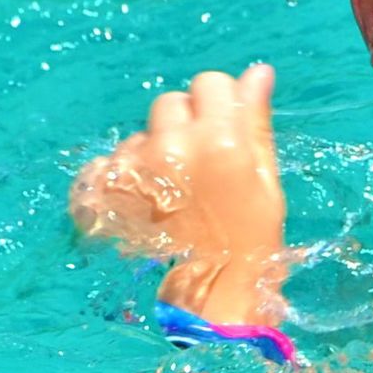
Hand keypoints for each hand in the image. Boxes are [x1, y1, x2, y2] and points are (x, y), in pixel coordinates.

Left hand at [71, 63, 287, 322]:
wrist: (209, 301)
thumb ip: (256, 123)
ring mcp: (135, 171)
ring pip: (141, 135)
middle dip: (186, 126)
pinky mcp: (106, 192)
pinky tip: (143, 206)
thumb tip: (258, 71)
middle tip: (200, 172)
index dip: (219, 105)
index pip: (209, 83)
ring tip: (173, 197)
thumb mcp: (266, 182)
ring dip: (155, 154)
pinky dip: (122, 178)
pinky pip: (108, 162)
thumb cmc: (251, 241)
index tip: (224, 134)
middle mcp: (172, 147)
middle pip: (172, 103)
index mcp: (219, 141)